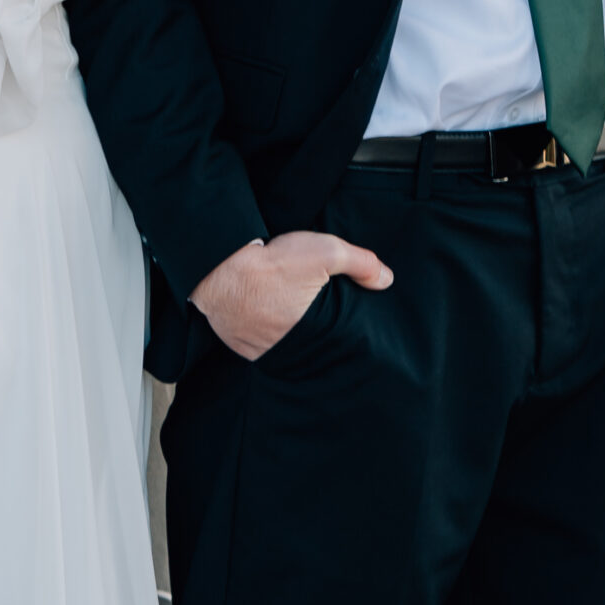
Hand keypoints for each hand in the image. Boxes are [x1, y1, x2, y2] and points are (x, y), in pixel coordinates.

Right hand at [190, 230, 392, 362]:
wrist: (218, 267)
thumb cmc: (271, 263)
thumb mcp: (325, 251)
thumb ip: (361, 263)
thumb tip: (386, 280)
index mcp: (315, 334)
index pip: (339, 341)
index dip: (343, 329)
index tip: (344, 316)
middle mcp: (288, 351)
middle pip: (313, 346)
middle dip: (318, 333)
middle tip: (317, 312)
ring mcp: (262, 353)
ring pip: (286, 348)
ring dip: (291, 335)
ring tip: (293, 313)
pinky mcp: (241, 347)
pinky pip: (261, 346)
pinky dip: (267, 335)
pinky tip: (268, 315)